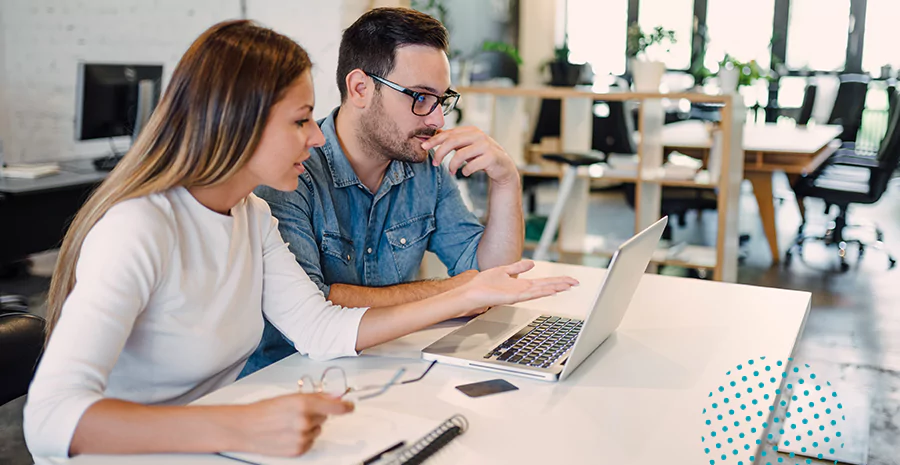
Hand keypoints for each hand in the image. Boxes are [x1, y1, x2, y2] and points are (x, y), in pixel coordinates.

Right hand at [237, 393, 353, 455]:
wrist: (245, 428)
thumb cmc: (263, 411)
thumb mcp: (290, 397)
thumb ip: (314, 397)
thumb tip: (333, 396)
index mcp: (304, 403)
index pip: (336, 406)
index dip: (346, 406)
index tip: (350, 406)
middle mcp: (305, 421)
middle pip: (325, 416)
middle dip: (316, 412)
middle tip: (298, 412)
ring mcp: (302, 437)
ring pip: (318, 429)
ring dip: (309, 426)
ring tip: (289, 423)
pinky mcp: (298, 450)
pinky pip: (310, 442)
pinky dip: (303, 438)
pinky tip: (288, 433)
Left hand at [423, 126, 519, 186]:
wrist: (502, 166)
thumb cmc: (482, 155)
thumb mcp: (467, 145)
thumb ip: (453, 140)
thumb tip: (434, 135)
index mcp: (470, 130)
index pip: (448, 133)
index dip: (434, 140)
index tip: (424, 147)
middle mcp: (478, 135)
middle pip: (452, 142)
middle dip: (440, 153)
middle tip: (435, 163)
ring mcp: (486, 146)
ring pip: (460, 155)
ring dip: (452, 165)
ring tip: (451, 172)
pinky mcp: (491, 157)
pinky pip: (471, 166)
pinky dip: (465, 171)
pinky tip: (465, 173)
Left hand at [457, 260, 578, 315]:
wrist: (470, 294)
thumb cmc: (482, 284)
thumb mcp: (503, 270)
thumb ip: (517, 267)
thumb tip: (531, 263)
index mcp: (521, 285)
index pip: (543, 282)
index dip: (557, 280)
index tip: (569, 279)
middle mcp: (522, 290)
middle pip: (546, 286)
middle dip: (561, 284)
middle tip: (576, 282)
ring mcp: (518, 294)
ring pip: (541, 290)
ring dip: (555, 287)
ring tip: (568, 286)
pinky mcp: (512, 297)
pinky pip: (530, 294)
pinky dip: (541, 292)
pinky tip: (550, 290)